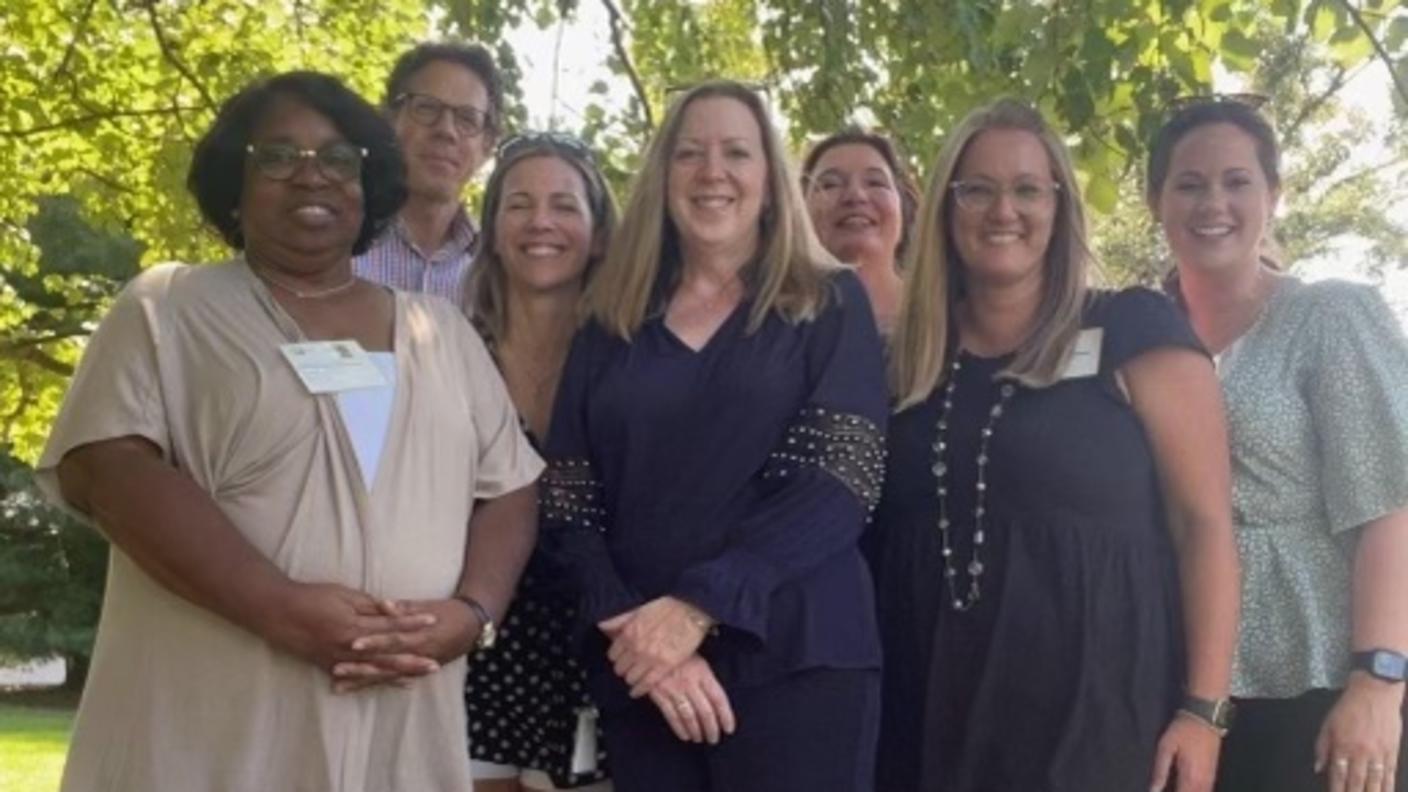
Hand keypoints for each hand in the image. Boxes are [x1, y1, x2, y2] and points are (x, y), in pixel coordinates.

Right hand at [255, 582, 438, 679]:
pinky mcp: (330, 666)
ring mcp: (339, 659)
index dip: (413, 623)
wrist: (278, 612)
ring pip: (375, 670)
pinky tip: (393, 684)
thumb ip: (370, 605)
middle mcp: (349, 647)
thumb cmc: (312, 597)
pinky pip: (358, 677)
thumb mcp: (344, 594)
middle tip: (435, 664)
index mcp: (354, 625)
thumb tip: (393, 609)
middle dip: (413, 659)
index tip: (434, 621)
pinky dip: (377, 681)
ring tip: (420, 677)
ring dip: (399, 674)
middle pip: (387, 654)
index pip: (391, 626)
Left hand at [332, 598, 479, 691]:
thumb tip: (382, 604)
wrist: (472, 626)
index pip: (394, 640)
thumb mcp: (429, 606)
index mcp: (421, 635)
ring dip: (363, 681)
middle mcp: (418, 655)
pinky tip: (359, 689)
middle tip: (337, 669)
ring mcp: (418, 666)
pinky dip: (376, 685)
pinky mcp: (418, 672)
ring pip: (386, 677)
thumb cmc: (449, 611)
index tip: (353, 644)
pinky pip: (394, 681)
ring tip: (339, 686)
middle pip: (386, 663)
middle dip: (361, 668)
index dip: (374, 642)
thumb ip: (404, 607)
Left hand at [599, 596, 711, 695]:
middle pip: (620, 668)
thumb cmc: (668, 606)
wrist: (690, 609)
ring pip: (631, 678)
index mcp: (628, 633)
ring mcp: (649, 658)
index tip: (620, 658)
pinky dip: (640, 689)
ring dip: (631, 678)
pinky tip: (637, 691)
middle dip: (623, 669)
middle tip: (628, 669)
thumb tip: (604, 624)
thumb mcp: (639, 609)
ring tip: (634, 678)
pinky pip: (646, 684)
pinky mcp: (664, 666)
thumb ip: (621, 619)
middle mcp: (636, 647)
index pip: (613, 654)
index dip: (616, 657)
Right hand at [646, 655, 736, 744]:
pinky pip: (671, 715)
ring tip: (699, 739)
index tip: (729, 728)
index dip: (726, 716)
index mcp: (703, 673)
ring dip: (696, 731)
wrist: (652, 641)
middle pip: (706, 711)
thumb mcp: (697, 658)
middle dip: (711, 728)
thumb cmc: (676, 649)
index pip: (719, 698)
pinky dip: (679, 728)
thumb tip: (716, 697)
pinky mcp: (659, 693)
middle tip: (714, 738)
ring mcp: (675, 689)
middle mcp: (691, 683)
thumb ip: (707, 677)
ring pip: (689, 716)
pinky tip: (684, 735)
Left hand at [1150, 713, 1221, 790]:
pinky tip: (1186, 788)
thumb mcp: (1166, 747)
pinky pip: (1206, 791)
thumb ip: (1160, 771)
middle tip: (1167, 789)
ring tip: (1177, 787)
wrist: (1205, 718)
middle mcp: (1202, 782)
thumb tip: (1153, 791)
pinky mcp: (1213, 774)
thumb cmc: (1182, 731)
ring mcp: (1210, 779)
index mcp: (1189, 777)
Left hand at [1315, 674, 1402, 791]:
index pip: (1337, 775)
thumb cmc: (1348, 707)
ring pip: (1375, 782)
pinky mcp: (1392, 752)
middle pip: (1356, 782)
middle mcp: (1360, 753)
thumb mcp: (1328, 724)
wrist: (1376, 691)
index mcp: (1342, 746)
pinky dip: (1387, 787)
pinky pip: (1390, 775)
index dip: (1335, 790)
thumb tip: (1319, 768)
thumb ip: (1322, 747)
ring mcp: (1378, 754)